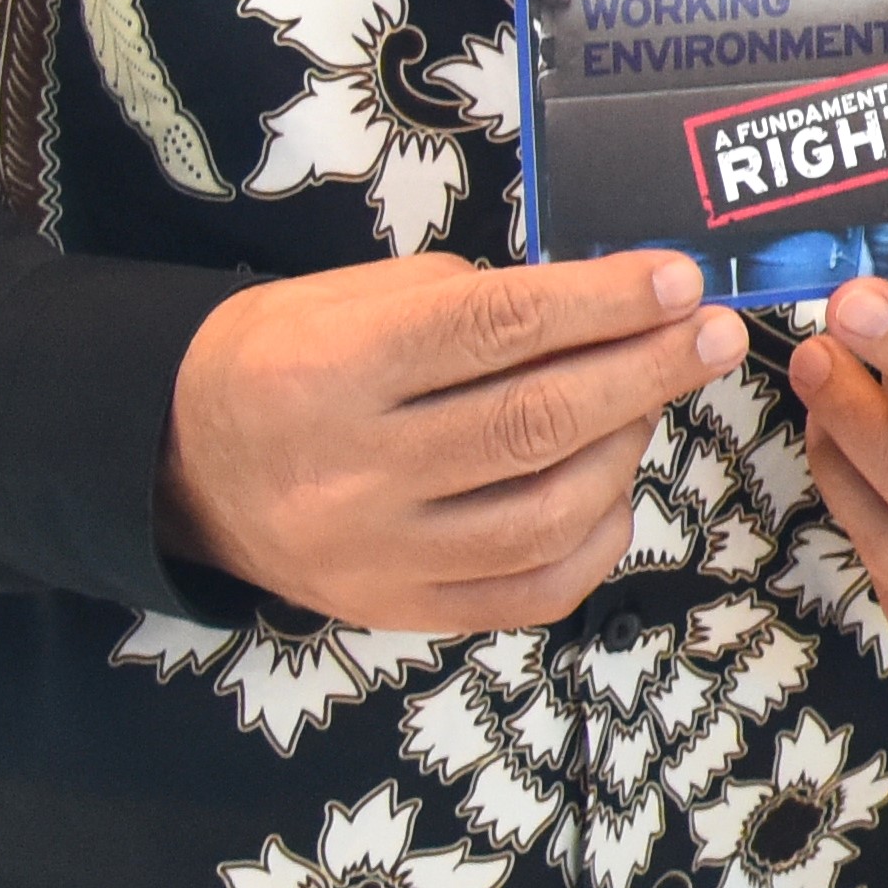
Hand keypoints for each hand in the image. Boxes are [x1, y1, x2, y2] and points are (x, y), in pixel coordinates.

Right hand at [164, 250, 755, 632]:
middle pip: (535, 422)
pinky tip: (614, 484)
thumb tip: (602, 304)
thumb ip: (471, 303)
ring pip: (545, 512)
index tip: (677, 278)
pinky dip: (596, 536)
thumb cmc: (281, 358)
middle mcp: (356, 471)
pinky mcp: (398, 610)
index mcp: (334, 369)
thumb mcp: (350, 298)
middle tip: (709, 332)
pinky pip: (530, 589)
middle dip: (644, 370)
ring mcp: (379, 554)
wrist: (178, 461)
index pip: (495, 329)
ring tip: (652, 398)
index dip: (601, 302)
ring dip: (626, 447)